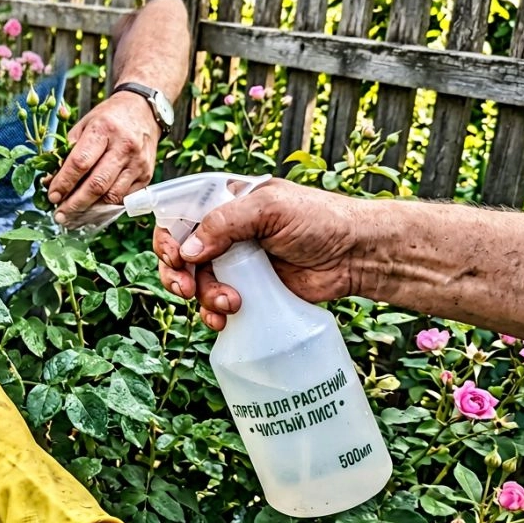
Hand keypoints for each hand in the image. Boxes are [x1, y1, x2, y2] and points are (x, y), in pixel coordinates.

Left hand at [48, 91, 160, 224]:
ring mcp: (137, 162)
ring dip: (90, 210)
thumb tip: (50, 181)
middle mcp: (124, 146)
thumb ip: (67, 152)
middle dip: (75, 204)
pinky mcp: (146, 175)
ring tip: (74, 215)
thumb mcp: (84, 125)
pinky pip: (124, 198)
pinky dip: (106, 206)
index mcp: (103, 129)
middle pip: (97, 184)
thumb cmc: (109, 118)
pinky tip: (94, 208)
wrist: (143, 111)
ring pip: (111, 196)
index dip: (64, 183)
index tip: (52, 196)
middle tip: (60, 215)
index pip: (80, 163)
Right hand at [155, 179, 366, 330]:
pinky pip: (215, 302)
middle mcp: (225, 232)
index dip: (168, 237)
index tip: (174, 256)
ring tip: (227, 303)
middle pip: (180, 253)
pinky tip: (224, 319)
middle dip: (177, 273)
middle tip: (186, 288)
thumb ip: (225, 222)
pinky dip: (212, 313)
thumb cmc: (320, 219)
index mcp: (226, 203)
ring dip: (202, 296)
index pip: (180, 215)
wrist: (355, 256)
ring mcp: (235, 262)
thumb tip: (188, 250)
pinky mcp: (247, 289)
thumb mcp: (270, 208)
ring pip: (196, 281)